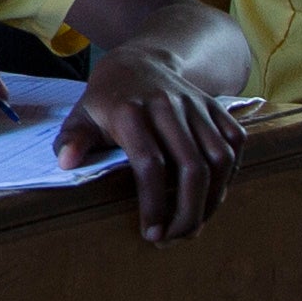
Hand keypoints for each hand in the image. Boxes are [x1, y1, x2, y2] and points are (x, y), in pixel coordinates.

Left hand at [60, 63, 239, 242]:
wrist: (140, 62)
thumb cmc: (108, 100)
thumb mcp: (81, 115)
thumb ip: (72, 139)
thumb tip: (66, 163)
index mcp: (130, 111)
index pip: (150, 163)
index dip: (154, 203)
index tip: (151, 233)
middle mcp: (167, 106)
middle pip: (192, 166)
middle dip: (188, 212)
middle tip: (175, 238)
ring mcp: (195, 105)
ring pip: (219, 158)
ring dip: (212, 199)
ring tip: (194, 225)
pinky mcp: (216, 107)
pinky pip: (234, 143)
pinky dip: (229, 175)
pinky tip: (212, 196)